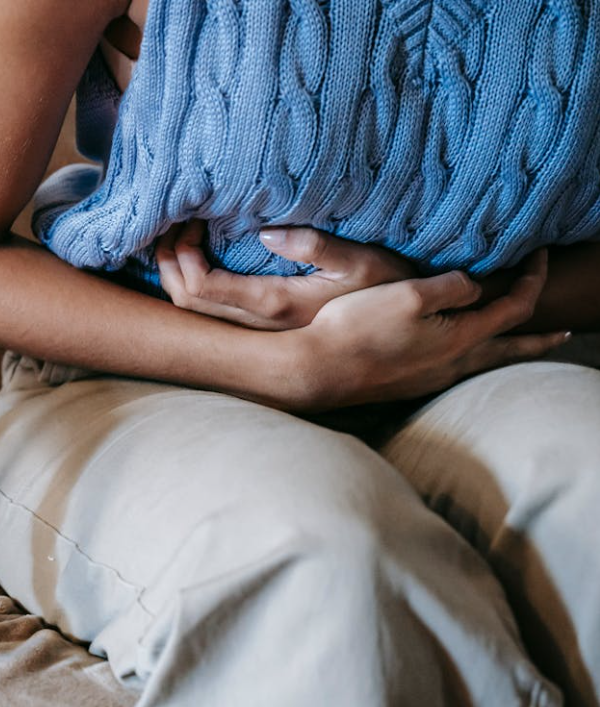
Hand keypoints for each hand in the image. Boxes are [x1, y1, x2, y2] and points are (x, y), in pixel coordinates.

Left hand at [156, 220, 416, 330]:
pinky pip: (210, 310)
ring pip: (193, 311)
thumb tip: (266, 234)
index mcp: (275, 305)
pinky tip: (197, 257)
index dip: (182, 255)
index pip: (202, 288)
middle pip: (185, 302)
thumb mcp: (364, 261)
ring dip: (176, 273)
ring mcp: (258, 330)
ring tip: (180, 236)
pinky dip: (191, 283)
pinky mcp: (263, 327)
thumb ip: (317, 247)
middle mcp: (258, 325)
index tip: (191, 219)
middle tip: (174, 221)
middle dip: (168, 261)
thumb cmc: (388, 289)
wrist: (403, 332)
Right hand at [296, 250, 569, 408]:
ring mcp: (430, 378)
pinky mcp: (408, 384)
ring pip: (483, 363)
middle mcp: (453, 364)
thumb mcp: (409, 294)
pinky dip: (474, 357)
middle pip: (510, 350)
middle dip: (539, 339)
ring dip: (507, 350)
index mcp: (460, 338)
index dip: (532, 279)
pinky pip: (456, 369)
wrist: (317, 370)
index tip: (539, 256)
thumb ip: (451, 286)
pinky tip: (459, 355)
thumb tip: (473, 286)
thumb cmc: (358, 329)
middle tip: (564, 334)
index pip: (514, 307)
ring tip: (517, 345)